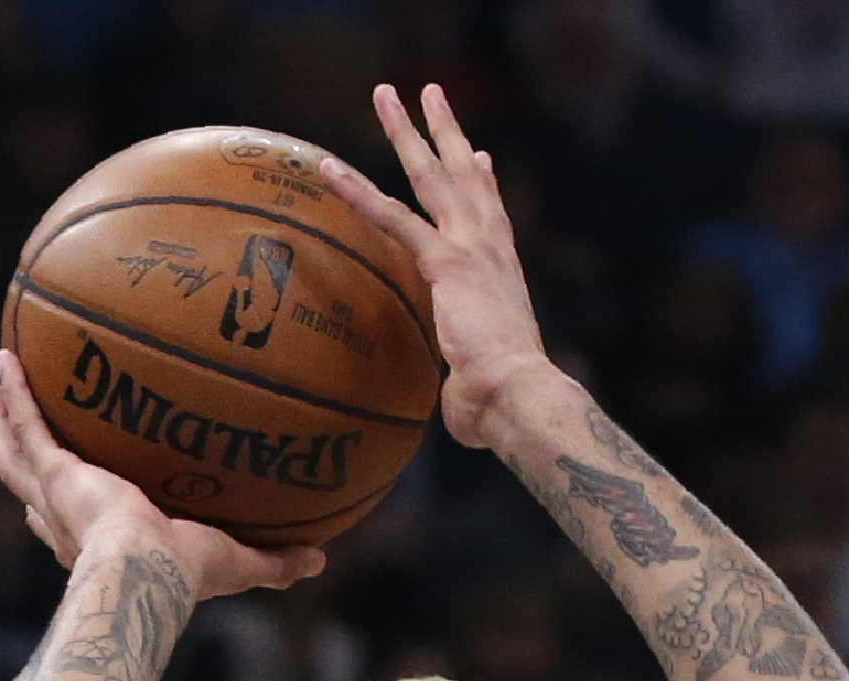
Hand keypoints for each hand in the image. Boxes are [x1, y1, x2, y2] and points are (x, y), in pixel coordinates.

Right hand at [0, 352, 324, 597]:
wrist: (146, 572)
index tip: (68, 482)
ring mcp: (55, 495)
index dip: (63, 510)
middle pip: (31, 485)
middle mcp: (68, 522)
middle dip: (20, 456)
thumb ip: (275, 561)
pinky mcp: (55, 472)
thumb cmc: (187, 577)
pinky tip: (5, 357)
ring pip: (16, 452)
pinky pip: (28, 422)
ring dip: (2, 419)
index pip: (70, 526)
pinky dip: (16, 392)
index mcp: (100, 544)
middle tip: (15, 423)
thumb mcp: (239, 563)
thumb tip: (319, 558)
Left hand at [320, 84, 556, 449]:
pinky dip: (358, 193)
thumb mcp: (480, 389)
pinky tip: (328, 169)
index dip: (483, 184)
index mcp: (502, 277)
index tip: (479, 156)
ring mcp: (470, 250)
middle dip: (446, 132)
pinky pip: (393, 219)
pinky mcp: (446, 262)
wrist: (520, 397)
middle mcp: (491, 252)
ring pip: (432, 176)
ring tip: (386, 92)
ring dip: (408, 131)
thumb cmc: (503, 409)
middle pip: (465, 177)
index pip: (490, 218)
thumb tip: (464, 421)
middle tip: (431, 94)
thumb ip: (466, 391)